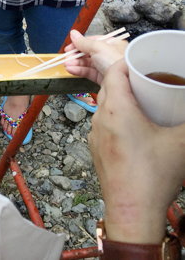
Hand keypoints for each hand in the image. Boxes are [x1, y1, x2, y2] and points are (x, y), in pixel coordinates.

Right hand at [63, 29, 127, 84]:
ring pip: (88, 64)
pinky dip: (79, 71)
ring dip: (76, 63)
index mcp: (113, 44)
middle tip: (66, 58)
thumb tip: (73, 33)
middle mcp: (110, 55)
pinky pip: (89, 73)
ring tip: (66, 65)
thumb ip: (83, 42)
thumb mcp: (98, 47)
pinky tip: (71, 70)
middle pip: (89, 53)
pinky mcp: (103, 78)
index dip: (80, 44)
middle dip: (76, 56)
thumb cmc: (115, 61)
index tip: (69, 48)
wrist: (126, 82)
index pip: (93, 42)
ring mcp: (106, 67)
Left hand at [90, 60, 184, 242]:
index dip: (129, 62)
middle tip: (147, 77)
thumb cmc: (152, 177)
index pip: (115, 71)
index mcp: (116, 108)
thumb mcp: (182, 143)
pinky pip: (104, 122)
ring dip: (121, 96)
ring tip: (143, 99)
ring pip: (105, 104)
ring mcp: (95, 133)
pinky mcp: (97, 147)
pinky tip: (135, 124)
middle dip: (126, 77)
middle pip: (108, 85)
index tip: (144, 61)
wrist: (131, 210)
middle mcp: (100, 117)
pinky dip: (117, 115)